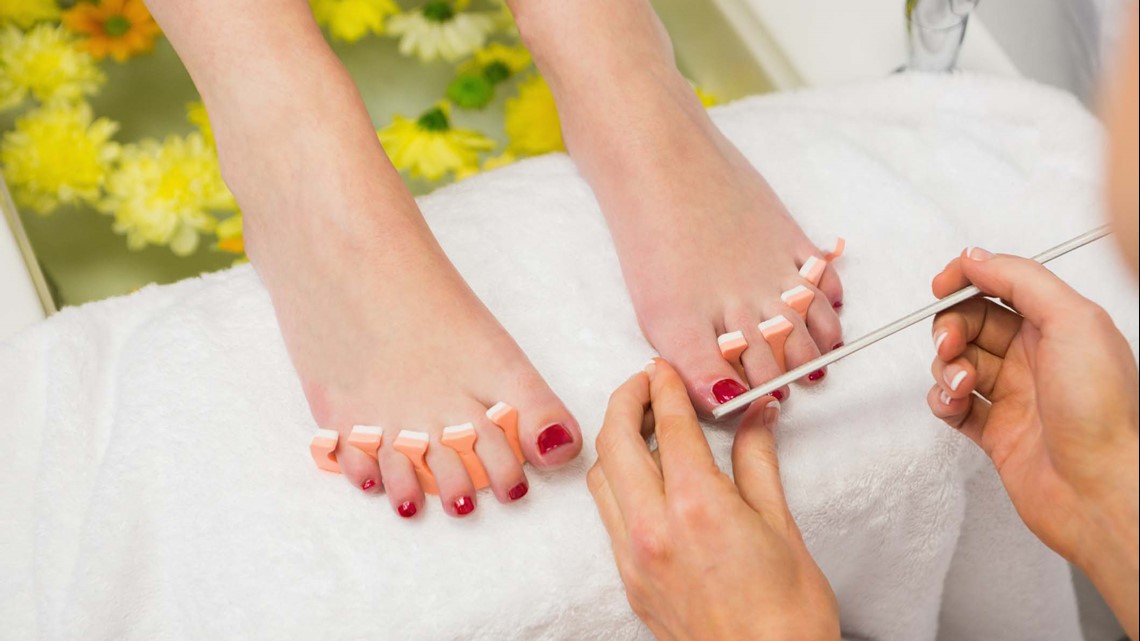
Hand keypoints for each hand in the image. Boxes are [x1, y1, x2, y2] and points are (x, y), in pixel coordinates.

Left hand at [588, 359, 837, 640]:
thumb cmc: (785, 618)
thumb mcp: (781, 527)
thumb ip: (758, 463)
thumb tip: (756, 419)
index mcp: (697, 507)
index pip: (669, 425)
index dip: (666, 386)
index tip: (665, 368)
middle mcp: (654, 528)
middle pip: (616, 440)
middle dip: (626, 400)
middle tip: (645, 383)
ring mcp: (635, 556)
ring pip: (601, 477)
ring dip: (615, 440)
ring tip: (643, 425)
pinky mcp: (630, 580)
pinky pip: (607, 515)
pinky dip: (617, 481)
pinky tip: (644, 476)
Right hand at [928, 248, 1138, 637]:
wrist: (1101, 491)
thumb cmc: (1103, 412)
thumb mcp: (1074, 322)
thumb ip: (1022, 280)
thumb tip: (977, 258)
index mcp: (1060, 326)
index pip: (1001, 286)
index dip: (967, 280)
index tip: (942, 285)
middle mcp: (1037, 357)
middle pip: (972, 323)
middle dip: (951, 327)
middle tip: (951, 343)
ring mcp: (1015, 395)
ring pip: (957, 363)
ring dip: (946, 367)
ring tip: (961, 385)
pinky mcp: (996, 431)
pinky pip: (952, 404)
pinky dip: (943, 400)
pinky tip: (954, 404)